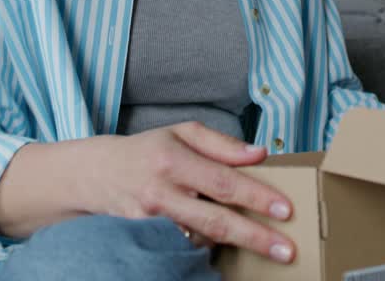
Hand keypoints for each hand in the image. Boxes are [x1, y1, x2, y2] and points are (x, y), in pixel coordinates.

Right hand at [84, 122, 295, 263]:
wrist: (97, 174)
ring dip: (235, 244)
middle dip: (255, 237)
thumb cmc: (148, 150)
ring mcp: (151, 221)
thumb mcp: (183, 132)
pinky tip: (223, 244)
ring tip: (265, 246)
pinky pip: (184, 248)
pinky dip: (206, 247)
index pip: (223, 182)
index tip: (285, 209)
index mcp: (173, 160)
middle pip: (216, 220)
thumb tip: (260, 153)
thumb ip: (222, 144)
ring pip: (202, 239)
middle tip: (286, 250)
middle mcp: (161, 193)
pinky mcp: (144, 238)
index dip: (256, 197)